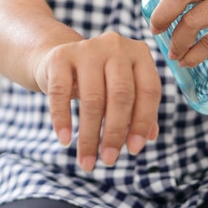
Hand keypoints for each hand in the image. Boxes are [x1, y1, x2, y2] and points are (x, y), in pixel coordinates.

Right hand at [34, 32, 160, 171]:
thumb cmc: (99, 80)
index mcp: (139, 53)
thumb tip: (149, 136)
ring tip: (87, 160)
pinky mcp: (60, 56)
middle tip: (109, 160)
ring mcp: (87, 48)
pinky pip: (61, 93)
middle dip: (115, 132)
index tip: (133, 150)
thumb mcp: (122, 89)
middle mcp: (115, 46)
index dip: (142, 122)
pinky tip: (65, 140)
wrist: (59, 59)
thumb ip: (139, 109)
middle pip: (121, 95)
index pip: (149, 90)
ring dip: (89, 135)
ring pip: (92, 98)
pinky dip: (62, 120)